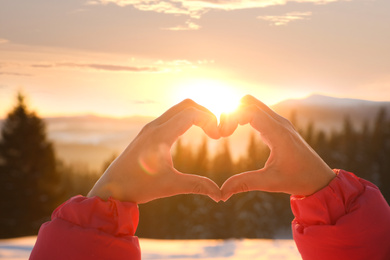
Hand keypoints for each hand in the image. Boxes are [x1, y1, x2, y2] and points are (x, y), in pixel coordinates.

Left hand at [88, 99, 220, 203]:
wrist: (111, 188)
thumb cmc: (139, 186)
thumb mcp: (170, 186)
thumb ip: (197, 186)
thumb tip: (220, 195)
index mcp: (160, 135)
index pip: (191, 114)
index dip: (210, 121)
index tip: (218, 137)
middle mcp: (154, 126)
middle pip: (186, 105)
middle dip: (205, 113)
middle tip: (216, 130)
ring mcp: (150, 128)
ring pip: (177, 109)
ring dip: (195, 115)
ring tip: (208, 131)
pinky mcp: (147, 133)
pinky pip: (170, 117)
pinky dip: (185, 119)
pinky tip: (190, 133)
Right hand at [220, 95, 335, 200]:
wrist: (320, 178)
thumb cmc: (299, 180)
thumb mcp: (271, 182)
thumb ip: (245, 184)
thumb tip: (221, 193)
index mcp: (278, 133)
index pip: (250, 111)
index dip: (232, 117)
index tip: (223, 134)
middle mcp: (280, 122)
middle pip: (249, 101)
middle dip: (231, 112)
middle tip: (223, 132)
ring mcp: (280, 122)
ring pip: (253, 104)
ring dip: (237, 113)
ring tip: (227, 132)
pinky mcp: (279, 126)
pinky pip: (258, 112)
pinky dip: (244, 117)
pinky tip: (237, 131)